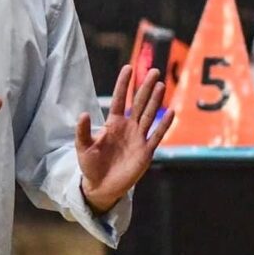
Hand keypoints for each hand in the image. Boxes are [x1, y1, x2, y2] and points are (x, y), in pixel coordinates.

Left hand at [77, 65, 173, 212]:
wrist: (101, 187)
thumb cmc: (90, 166)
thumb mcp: (83, 147)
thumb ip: (83, 131)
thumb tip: (84, 113)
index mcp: (113, 123)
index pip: (120, 99)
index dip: (124, 84)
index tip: (128, 68)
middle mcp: (128, 127)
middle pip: (139, 103)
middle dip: (146, 87)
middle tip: (154, 70)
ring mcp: (138, 138)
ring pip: (149, 115)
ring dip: (155, 101)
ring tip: (161, 85)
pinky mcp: (145, 152)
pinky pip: (156, 136)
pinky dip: (163, 125)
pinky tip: (170, 112)